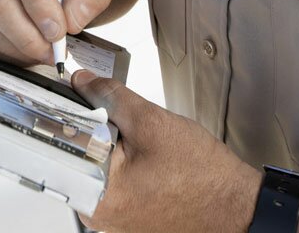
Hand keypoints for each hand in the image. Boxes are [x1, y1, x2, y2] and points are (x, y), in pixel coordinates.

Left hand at [72, 70, 261, 232]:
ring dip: (103, 142)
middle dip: (87, 128)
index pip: (60, 145)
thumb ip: (110, 97)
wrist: (238, 206)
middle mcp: (97, 212)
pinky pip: (108, 177)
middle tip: (108, 116)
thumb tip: (83, 82)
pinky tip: (137, 152)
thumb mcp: (152, 123)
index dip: (62, 113)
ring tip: (130, 137)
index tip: (65, 96)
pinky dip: (116, 158)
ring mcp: (111, 216)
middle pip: (73, 154)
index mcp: (97, 195)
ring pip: (91, 163)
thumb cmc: (204, 177)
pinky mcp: (125, 212)